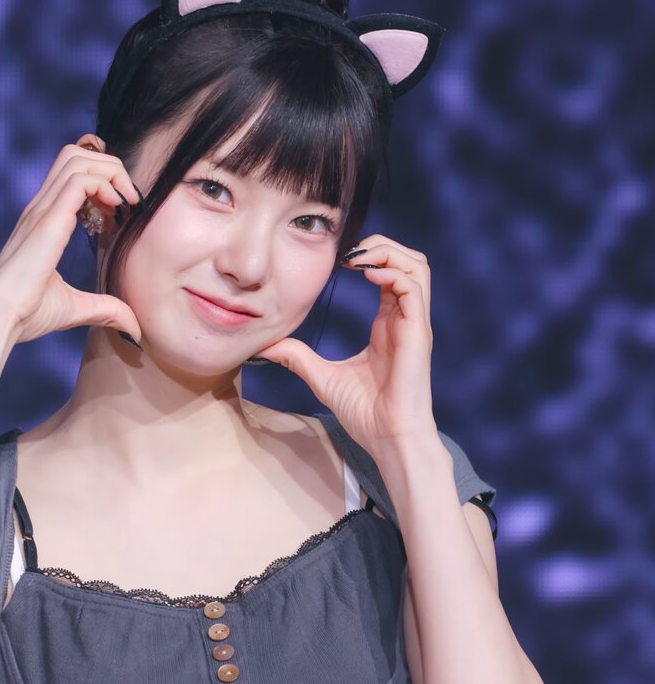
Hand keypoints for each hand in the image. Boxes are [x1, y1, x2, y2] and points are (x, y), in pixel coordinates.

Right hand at [0, 134, 142, 344]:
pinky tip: (114, 211)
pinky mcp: (47, 220)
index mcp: (44, 221)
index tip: (119, 207)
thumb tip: (135, 327)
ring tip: (125, 201)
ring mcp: (41, 210)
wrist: (0, 319)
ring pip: (78, 158)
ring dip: (110, 172)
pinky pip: (79, 180)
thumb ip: (106, 310)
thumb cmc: (27, 314)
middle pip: (76, 154)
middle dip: (110, 167)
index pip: (71, 172)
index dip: (101, 178)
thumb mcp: (76, 308)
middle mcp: (40, 208)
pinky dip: (104, 185)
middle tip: (128, 200)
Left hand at [249, 235, 438, 455]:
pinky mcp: (418, 332)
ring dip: (389, 252)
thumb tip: (266, 347)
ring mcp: (414, 324)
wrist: (387, 438)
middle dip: (381, 245)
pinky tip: (367, 274)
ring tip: (358, 257)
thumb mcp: (321, 377)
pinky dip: (392, 272)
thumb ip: (297, 357)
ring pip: (417, 266)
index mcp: (386, 324)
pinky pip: (414, 287)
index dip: (366, 257)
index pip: (387, 274)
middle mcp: (403, 319)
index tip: (337, 258)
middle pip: (407, 261)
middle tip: (348, 251)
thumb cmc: (365, 413)